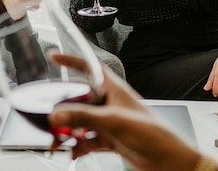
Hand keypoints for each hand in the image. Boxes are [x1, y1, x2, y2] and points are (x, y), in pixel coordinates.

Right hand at [48, 53, 207, 170]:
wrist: (168, 160)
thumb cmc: (153, 133)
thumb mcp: (114, 121)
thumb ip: (85, 116)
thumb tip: (58, 114)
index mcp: (113, 88)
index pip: (89, 67)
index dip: (72, 60)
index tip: (54, 57)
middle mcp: (109, 103)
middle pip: (79, 98)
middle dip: (63, 106)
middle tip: (49, 114)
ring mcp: (108, 122)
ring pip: (80, 121)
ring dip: (68, 130)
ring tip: (58, 139)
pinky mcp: (109, 139)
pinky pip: (85, 140)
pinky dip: (77, 145)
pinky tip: (73, 150)